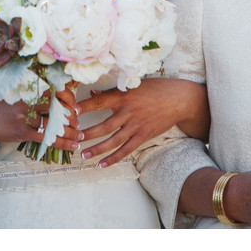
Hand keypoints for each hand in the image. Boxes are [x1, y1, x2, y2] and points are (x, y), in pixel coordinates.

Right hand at [13, 88, 80, 147]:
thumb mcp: (16, 97)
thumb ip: (33, 98)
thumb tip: (54, 105)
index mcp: (29, 91)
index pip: (55, 90)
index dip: (69, 98)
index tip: (74, 106)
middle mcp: (28, 101)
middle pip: (57, 108)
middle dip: (71, 117)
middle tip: (77, 124)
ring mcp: (25, 116)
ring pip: (55, 125)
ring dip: (71, 132)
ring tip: (79, 136)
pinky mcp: (22, 132)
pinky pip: (47, 138)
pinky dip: (62, 143)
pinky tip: (72, 145)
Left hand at [79, 77, 208, 165]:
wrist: (178, 100)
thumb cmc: (155, 89)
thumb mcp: (134, 86)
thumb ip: (112, 92)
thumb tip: (92, 93)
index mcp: (124, 97)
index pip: (100, 101)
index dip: (85, 106)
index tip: (71, 111)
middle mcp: (128, 112)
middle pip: (103, 126)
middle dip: (87, 134)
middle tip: (73, 139)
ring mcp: (136, 126)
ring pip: (112, 141)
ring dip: (97, 149)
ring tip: (83, 154)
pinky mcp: (143, 136)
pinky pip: (125, 150)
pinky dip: (113, 158)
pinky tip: (102, 164)